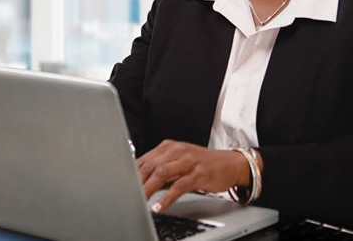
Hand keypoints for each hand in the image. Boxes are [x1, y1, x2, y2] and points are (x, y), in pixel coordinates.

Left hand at [136, 140, 252, 212]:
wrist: (230, 164)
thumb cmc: (202, 164)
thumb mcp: (179, 162)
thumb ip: (161, 170)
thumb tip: (141, 183)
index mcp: (169, 147)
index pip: (145, 159)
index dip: (132, 172)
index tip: (122, 184)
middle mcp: (177, 151)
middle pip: (151, 165)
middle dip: (137, 181)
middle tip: (128, 194)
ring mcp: (188, 161)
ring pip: (162, 173)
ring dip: (149, 188)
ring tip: (140, 200)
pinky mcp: (199, 174)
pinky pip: (179, 186)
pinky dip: (167, 198)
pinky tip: (160, 206)